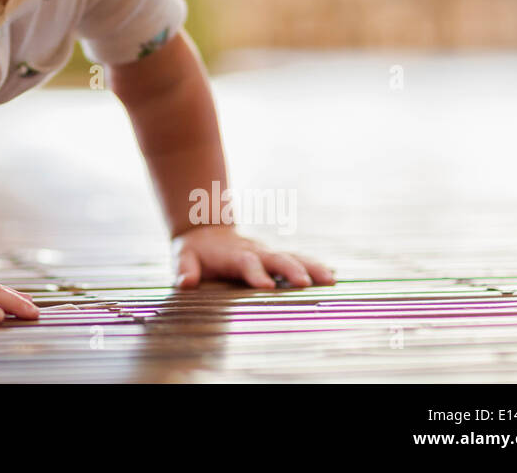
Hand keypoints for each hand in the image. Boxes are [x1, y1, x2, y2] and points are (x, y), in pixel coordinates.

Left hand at [171, 225, 335, 288]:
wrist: (206, 230)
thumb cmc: (195, 250)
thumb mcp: (183, 257)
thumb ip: (184, 269)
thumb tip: (185, 283)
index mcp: (234, 254)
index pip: (247, 263)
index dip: (256, 273)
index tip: (267, 286)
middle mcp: (256, 251)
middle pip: (277, 258)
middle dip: (292, 270)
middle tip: (307, 283)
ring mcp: (269, 253)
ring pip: (294, 257)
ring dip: (312, 267)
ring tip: (331, 280)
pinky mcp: (277, 258)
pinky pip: (299, 260)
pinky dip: (316, 266)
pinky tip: (333, 275)